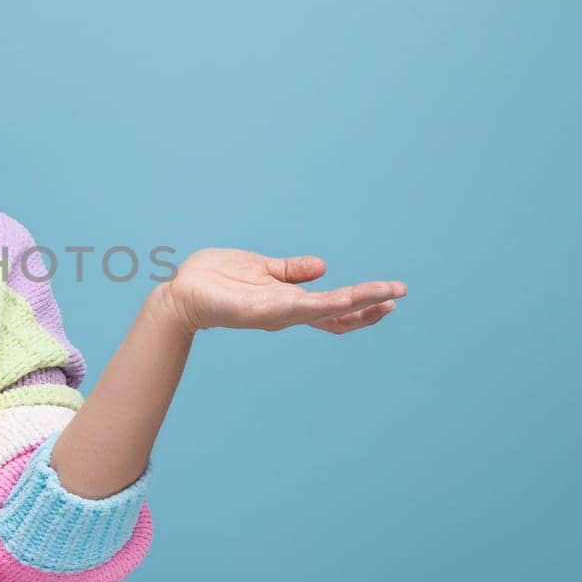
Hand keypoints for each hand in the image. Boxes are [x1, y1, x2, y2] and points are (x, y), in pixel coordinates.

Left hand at [160, 248, 404, 334]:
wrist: (182, 291)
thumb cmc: (217, 279)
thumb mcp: (262, 268)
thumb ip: (291, 270)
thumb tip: (323, 267)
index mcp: (289, 301)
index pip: (335, 308)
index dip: (363, 303)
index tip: (391, 294)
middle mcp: (288, 311)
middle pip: (339, 315)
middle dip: (370, 306)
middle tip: (400, 295)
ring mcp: (277, 314)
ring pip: (327, 312)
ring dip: (358, 304)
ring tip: (386, 296)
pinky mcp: (263, 311)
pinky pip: (300, 308)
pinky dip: (326, 305)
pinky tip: (347, 298)